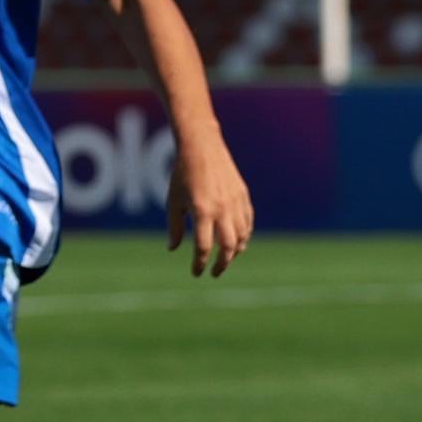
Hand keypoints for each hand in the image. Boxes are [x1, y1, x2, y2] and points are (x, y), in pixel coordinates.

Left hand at [166, 142, 253, 278]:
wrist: (202, 148)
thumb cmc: (182, 175)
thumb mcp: (173, 201)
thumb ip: (175, 227)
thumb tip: (173, 249)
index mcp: (202, 211)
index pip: (203, 247)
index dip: (199, 263)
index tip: (196, 272)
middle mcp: (222, 209)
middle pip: (228, 247)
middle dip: (221, 264)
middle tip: (214, 273)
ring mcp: (236, 203)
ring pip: (242, 236)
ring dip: (235, 252)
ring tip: (225, 260)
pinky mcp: (244, 197)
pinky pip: (248, 223)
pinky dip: (244, 237)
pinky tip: (237, 244)